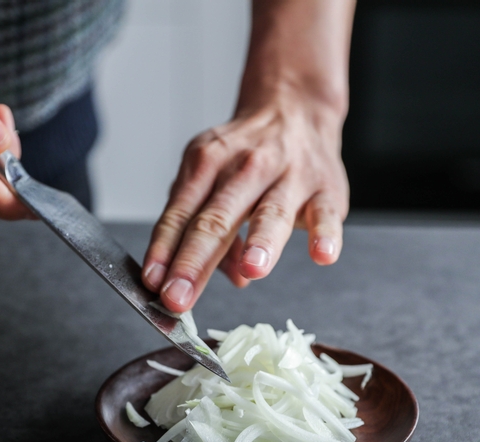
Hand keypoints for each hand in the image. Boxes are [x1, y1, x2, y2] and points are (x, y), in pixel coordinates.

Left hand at [139, 0, 353, 312]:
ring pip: (270, 213)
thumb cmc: (247, 155)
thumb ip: (210, 227)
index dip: (163, 251)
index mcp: (207, 165)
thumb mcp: (214, 176)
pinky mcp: (326, 189)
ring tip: (251, 270)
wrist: (295, 107)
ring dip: (260, 242)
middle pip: (215, 220)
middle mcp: (245, 168)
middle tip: (178, 297)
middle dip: (193, 262)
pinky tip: (321, 255)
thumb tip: (228, 276)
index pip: (180, 214)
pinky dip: (324, 235)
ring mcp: (288, 177)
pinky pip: (326, 215)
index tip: (152, 284)